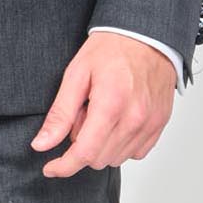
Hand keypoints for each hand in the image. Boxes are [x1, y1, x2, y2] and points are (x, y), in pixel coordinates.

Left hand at [29, 33, 176, 175]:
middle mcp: (134, 118)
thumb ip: (60, 113)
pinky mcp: (160, 125)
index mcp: (110, 104)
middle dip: (82, 144)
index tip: (50, 168)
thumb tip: (42, 144)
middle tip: (82, 112)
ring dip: (102, 144)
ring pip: (116, 158)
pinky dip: (121, 143)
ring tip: (101, 111)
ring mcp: (150, 124)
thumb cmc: (111, 48)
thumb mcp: (76, 73)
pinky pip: (135, 152)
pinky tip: (117, 119)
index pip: (85, 153)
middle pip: (99, 158)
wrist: (146, 35)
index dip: (63, 166)